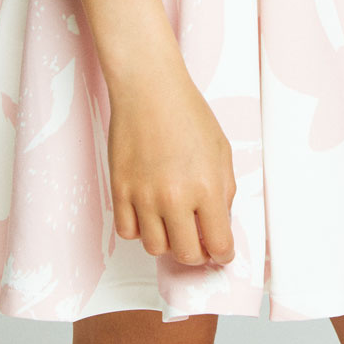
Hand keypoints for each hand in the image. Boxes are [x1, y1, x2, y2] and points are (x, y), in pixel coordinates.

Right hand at [107, 49, 237, 267]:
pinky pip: (128, 232)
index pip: (219, 245)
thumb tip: (218, 225)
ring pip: (155, 248)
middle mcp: (175, 197)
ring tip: (173, 222)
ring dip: (168, 241)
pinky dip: (140, 229)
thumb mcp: (221, 151)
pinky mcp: (120, 190)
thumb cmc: (188, 114)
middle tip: (198, 241)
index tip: (221, 252)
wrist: (150, 89)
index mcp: (207, 187)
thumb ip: (223, 192)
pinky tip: (149, 213)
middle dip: (197, 253)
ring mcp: (144, 196)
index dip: (223, 254)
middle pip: (186, 254)